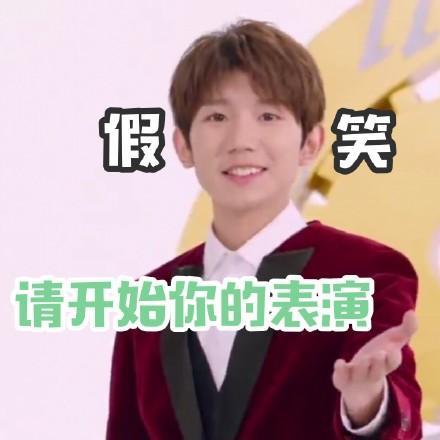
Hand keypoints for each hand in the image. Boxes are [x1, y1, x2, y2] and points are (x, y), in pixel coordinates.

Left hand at [332, 310, 417, 426]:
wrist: (360, 386)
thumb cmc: (378, 359)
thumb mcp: (392, 343)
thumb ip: (404, 330)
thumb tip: (412, 312)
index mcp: (386, 364)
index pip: (392, 363)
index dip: (393, 357)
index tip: (393, 349)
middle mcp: (372, 373)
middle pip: (378, 371)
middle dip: (379, 363)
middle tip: (379, 353)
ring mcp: (357, 378)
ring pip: (360, 374)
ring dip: (361, 367)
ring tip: (363, 359)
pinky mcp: (343, 380)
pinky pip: (341, 378)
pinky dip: (341, 371)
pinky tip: (340, 362)